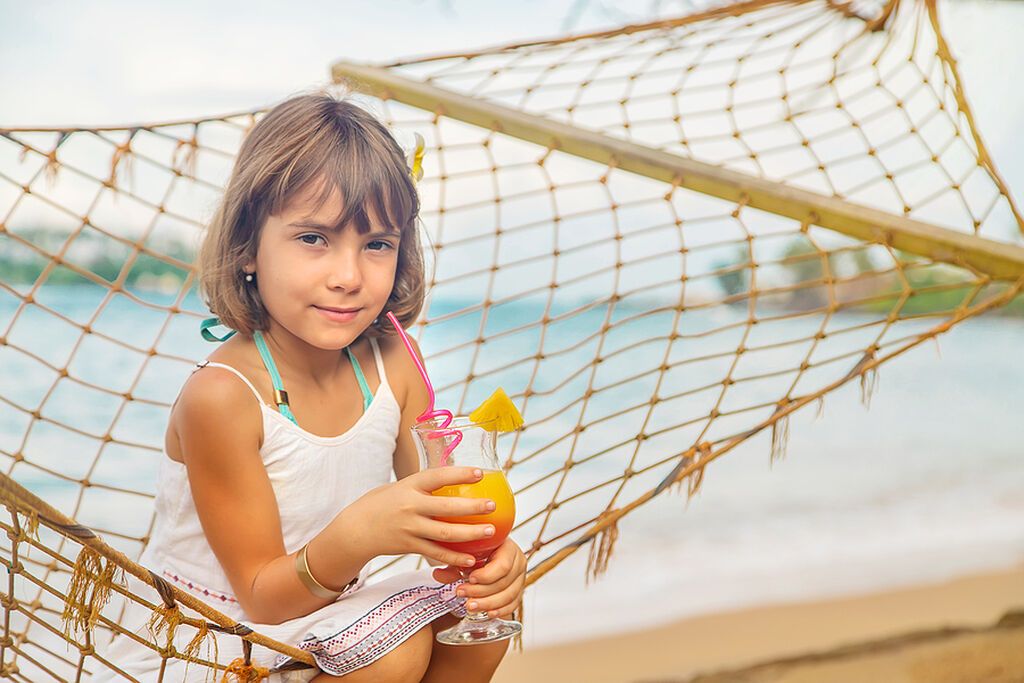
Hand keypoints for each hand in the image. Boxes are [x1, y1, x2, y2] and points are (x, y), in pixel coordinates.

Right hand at [343, 467, 496, 568]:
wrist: (355, 529)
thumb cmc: (383, 503)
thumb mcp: (400, 486)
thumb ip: (423, 485)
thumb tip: (454, 477)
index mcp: (409, 486)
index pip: (437, 477)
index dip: (459, 474)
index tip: (481, 473)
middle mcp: (410, 507)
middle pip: (446, 508)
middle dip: (472, 508)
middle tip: (493, 505)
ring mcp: (409, 528)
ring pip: (444, 534)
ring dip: (470, 534)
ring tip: (490, 532)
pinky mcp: (409, 546)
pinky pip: (436, 553)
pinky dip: (455, 557)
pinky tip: (472, 558)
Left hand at [432, 538, 525, 618]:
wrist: (485, 552)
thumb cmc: (475, 549)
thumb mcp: (464, 551)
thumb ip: (453, 563)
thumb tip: (439, 574)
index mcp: (507, 547)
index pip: (503, 565)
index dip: (486, 576)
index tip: (469, 579)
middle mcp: (518, 561)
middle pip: (504, 582)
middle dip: (481, 591)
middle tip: (461, 593)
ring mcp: (520, 577)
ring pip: (509, 595)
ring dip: (488, 603)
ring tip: (470, 606)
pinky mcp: (518, 591)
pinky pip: (513, 604)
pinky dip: (500, 610)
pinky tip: (487, 613)